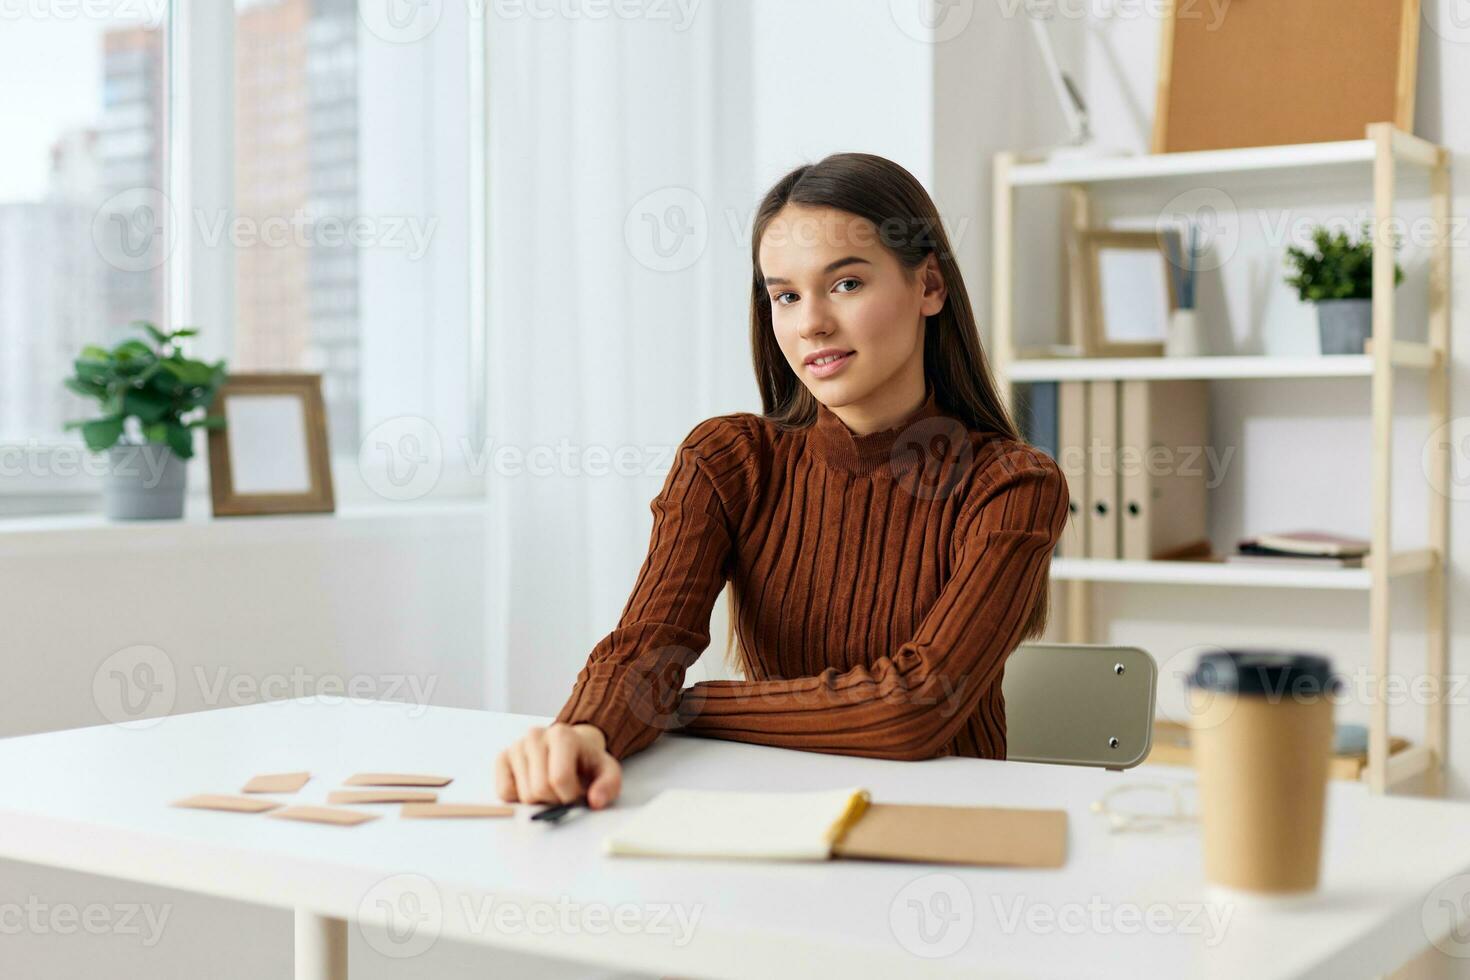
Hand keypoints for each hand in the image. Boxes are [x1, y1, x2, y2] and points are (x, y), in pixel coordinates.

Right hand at [494, 722, 621, 808]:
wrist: (572, 746)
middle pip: (539, 790)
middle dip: (555, 800)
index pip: (558, 779)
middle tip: (564, 792)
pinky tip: (534, 786)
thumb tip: (595, 801)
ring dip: (540, 801)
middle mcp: (535, 735)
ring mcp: (516, 746)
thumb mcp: (607, 771)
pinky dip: (520, 798)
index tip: (578, 792)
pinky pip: (504, 793)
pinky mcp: (502, 758)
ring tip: (551, 787)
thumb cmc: (586, 761)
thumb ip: (609, 785)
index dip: (570, 796)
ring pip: (523, 795)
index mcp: (562, 735)